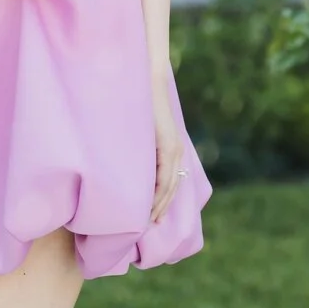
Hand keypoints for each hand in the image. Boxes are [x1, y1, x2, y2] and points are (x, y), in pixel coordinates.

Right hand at [149, 84, 185, 223]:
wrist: (148, 81)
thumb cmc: (141, 104)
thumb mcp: (142, 132)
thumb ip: (142, 149)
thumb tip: (132, 167)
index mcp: (171, 149)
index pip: (169, 184)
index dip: (162, 203)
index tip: (152, 219)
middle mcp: (177, 151)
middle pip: (171, 189)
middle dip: (160, 208)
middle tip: (150, 226)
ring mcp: (174, 148)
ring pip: (169, 186)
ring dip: (159, 204)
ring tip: (147, 220)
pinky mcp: (168, 145)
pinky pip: (164, 175)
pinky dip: (157, 192)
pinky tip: (148, 203)